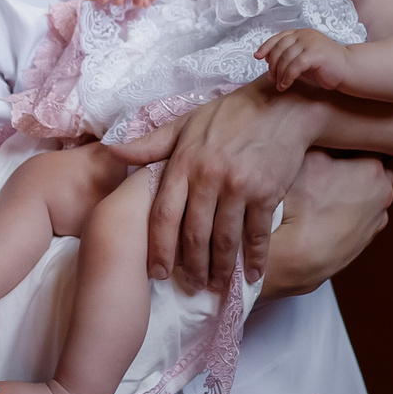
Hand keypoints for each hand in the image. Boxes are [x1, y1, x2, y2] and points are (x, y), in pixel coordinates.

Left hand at [107, 80, 329, 293]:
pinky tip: (254, 275)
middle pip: (194, 234)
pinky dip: (255, 258)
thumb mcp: (186, 123)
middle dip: (191, 266)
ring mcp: (238, 187)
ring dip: (221, 269)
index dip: (159, 248)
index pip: (164, 214)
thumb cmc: (230, 115)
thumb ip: (151, 144)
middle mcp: (208, 177)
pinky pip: (256, 234)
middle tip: (191, 286)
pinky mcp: (266, 193)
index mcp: (184, 162)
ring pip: (224, 239)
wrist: (280, 107)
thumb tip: (112, 151)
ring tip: (218, 285)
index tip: (157, 272)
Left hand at [254, 27, 349, 92]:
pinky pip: (295, 66)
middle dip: (272, 64)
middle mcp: (305, 34)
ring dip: (279, 73)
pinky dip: (287, 77)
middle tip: (271, 78)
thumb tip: (267, 59)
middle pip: (279, 48)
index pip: (279, 37)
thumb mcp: (303, 57)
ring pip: (285, 58)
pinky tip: (285, 85)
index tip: (257, 57)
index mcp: (301, 33)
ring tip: (279, 84)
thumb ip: (288, 55)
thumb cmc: (325, 66)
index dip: (266, 46)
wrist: (348, 69)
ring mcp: (310, 43)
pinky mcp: (315, 54)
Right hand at [264, 151, 392, 298]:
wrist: (292, 259)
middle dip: (355, 162)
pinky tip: (324, 211)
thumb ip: (325, 140)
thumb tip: (329, 131)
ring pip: (367, 193)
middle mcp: (384, 195)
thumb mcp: (305, 158)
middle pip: (373, 166)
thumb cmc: (296, 208)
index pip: (369, 141)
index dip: (349, 138)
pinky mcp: (364, 240)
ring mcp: (376, 220)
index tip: (334, 138)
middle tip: (330, 160)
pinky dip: (347, 211)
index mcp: (374, 169)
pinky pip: (359, 215)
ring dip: (352, 188)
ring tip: (323, 188)